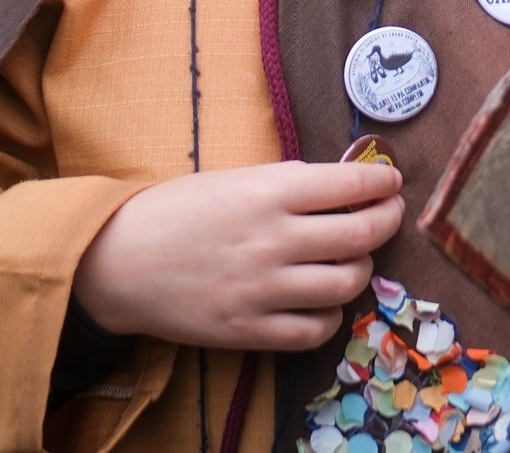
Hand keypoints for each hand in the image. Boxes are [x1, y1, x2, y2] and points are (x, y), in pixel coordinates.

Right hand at [74, 160, 402, 351]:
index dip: (383, 184)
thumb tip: (345, 185)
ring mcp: (262, 290)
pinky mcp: (249, 330)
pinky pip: (314, 330)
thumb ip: (288, 183)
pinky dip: (330, 315)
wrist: (117, 262)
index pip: (351, 186)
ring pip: (346, 285)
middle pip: (361, 237)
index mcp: (268, 192)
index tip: (392, 182)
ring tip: (352, 260)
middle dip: (386, 223)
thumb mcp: (233, 178)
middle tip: (387, 216)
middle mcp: (272, 241)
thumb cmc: (175, 211)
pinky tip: (323, 300)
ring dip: (360, 270)